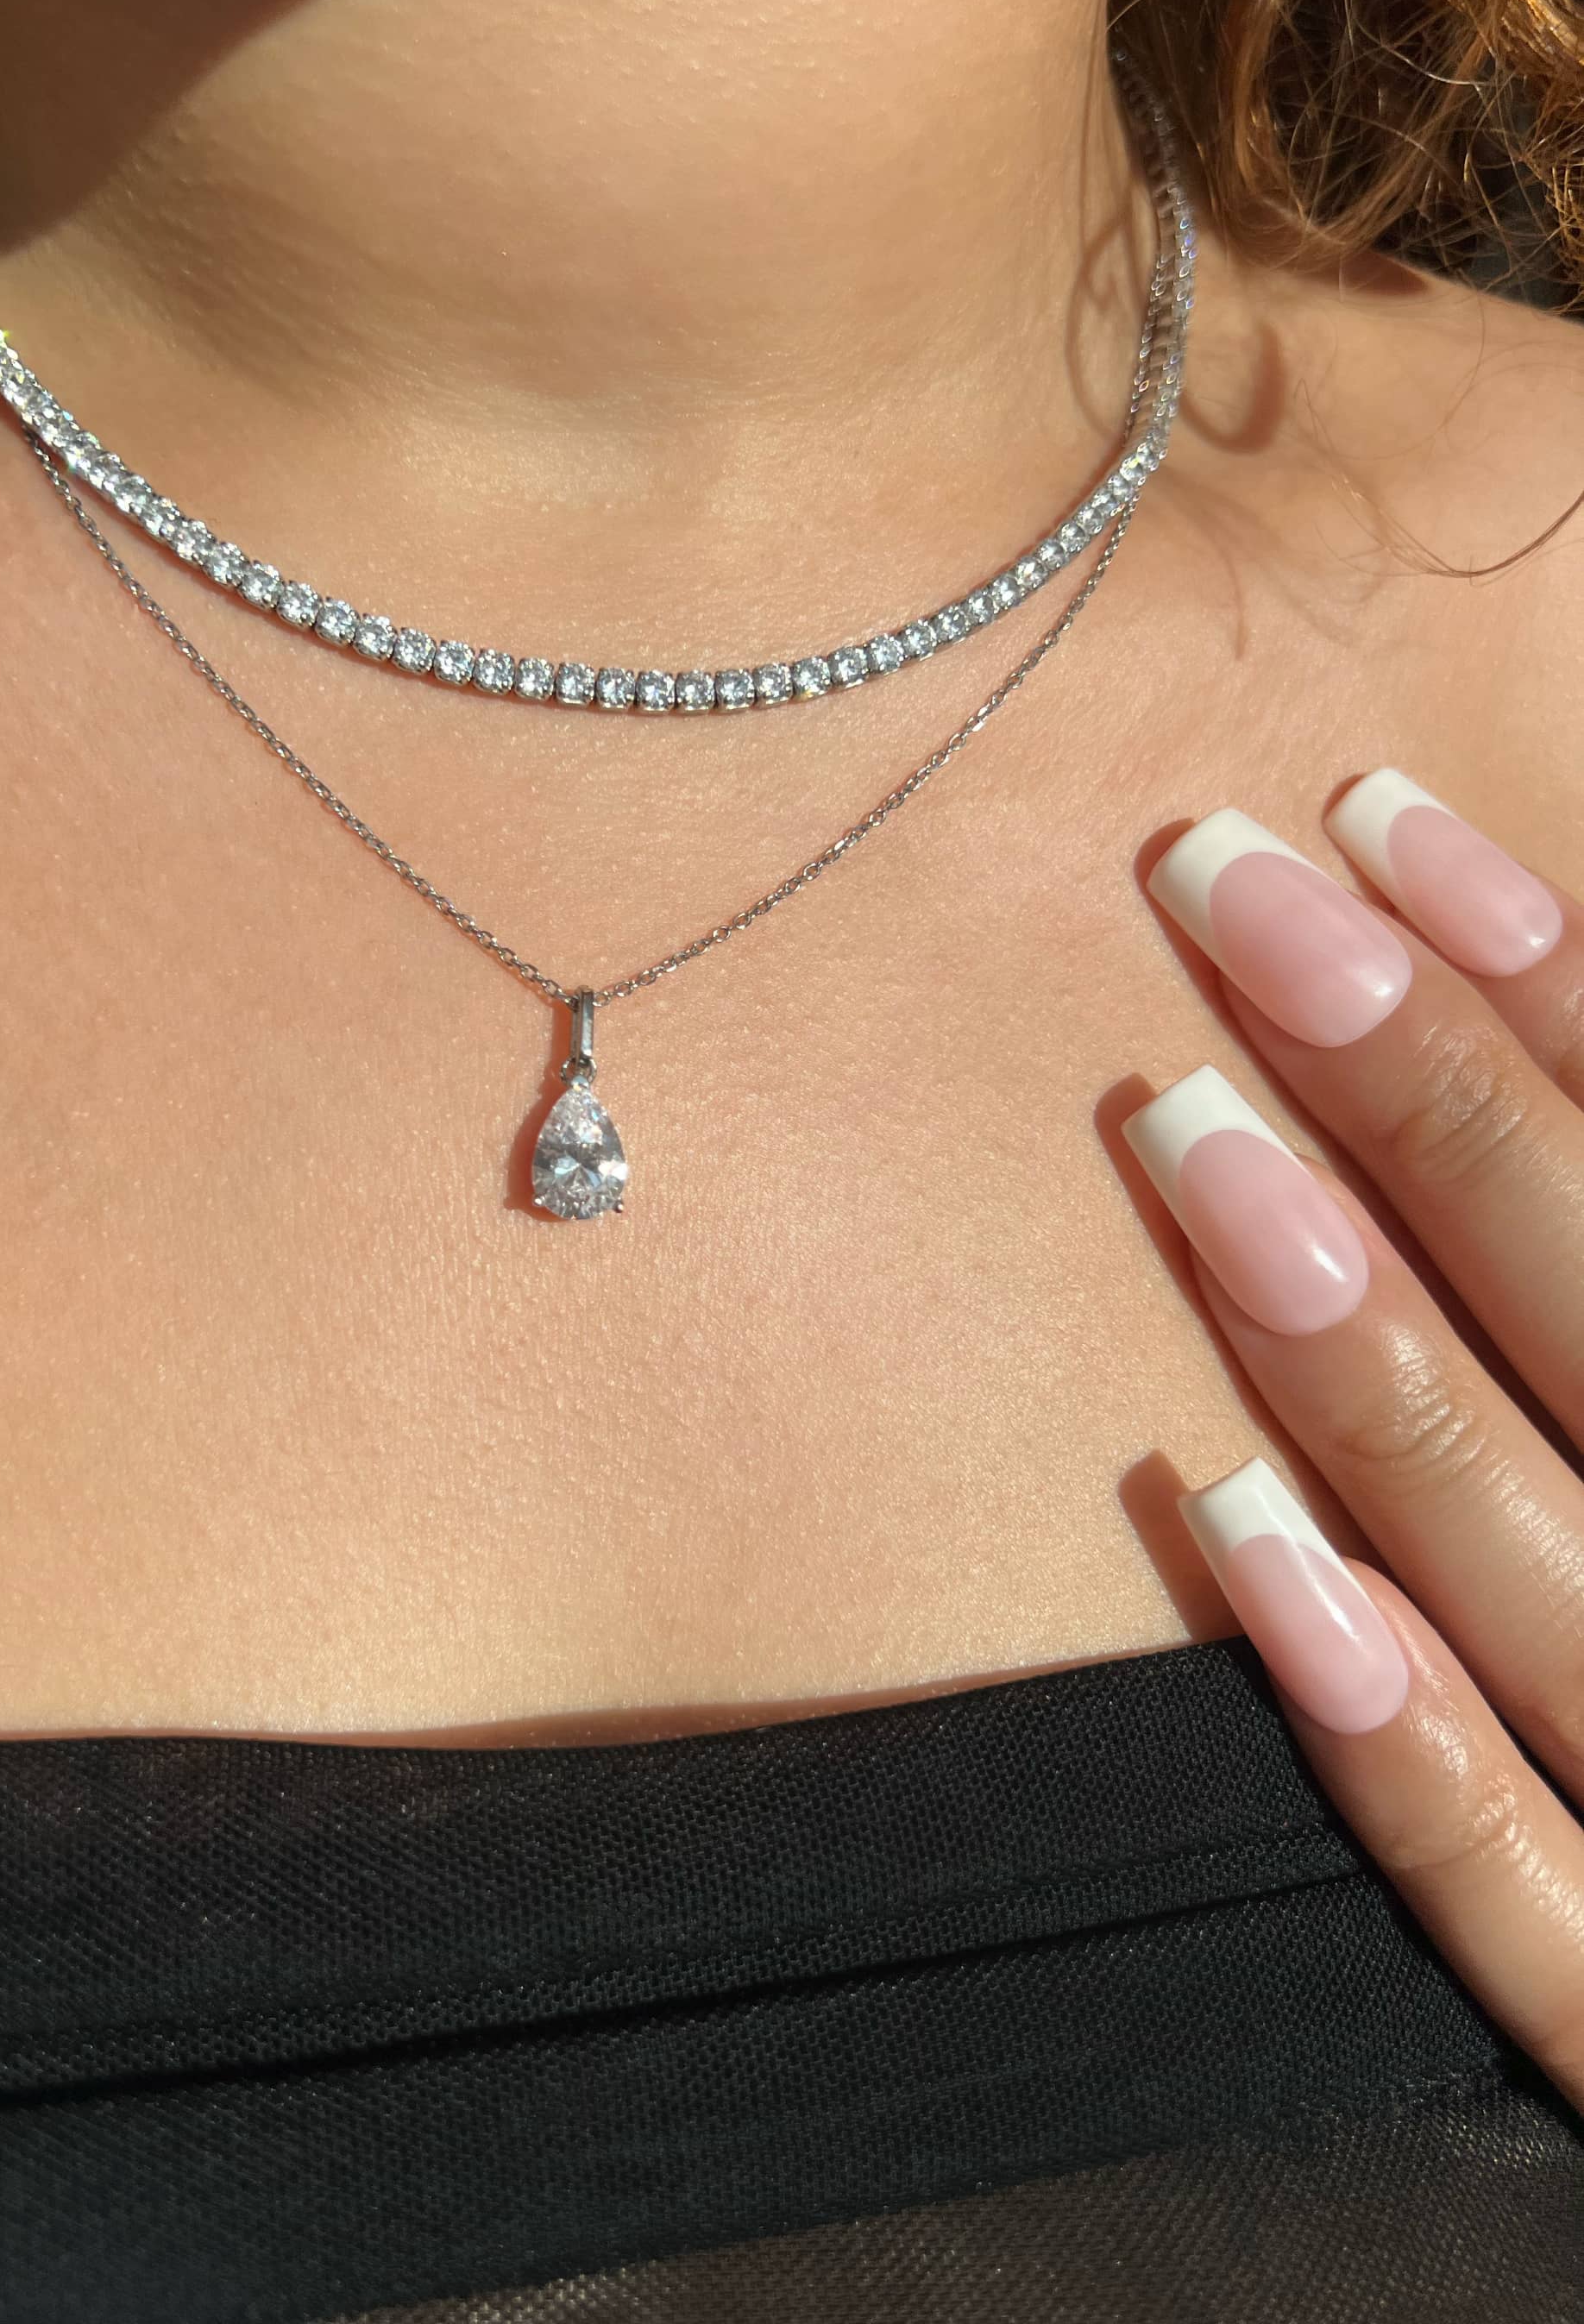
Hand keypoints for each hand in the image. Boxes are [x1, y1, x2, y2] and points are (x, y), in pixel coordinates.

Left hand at [1120, 770, 1583, 2109]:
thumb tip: (1529, 1052)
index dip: (1559, 989)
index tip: (1375, 816)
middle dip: (1432, 1090)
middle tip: (1224, 884)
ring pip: (1551, 1575)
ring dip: (1366, 1351)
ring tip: (1182, 1128)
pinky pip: (1521, 1912)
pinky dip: (1390, 1736)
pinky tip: (1231, 1533)